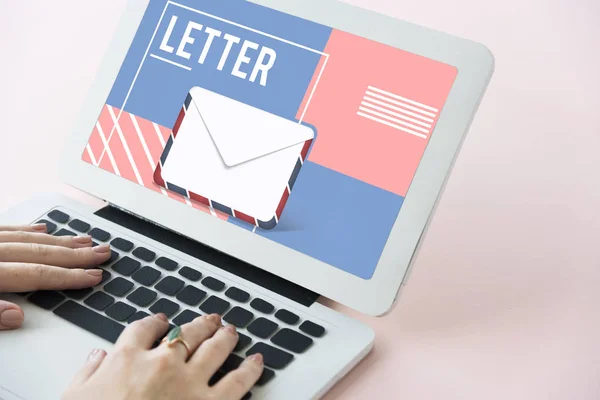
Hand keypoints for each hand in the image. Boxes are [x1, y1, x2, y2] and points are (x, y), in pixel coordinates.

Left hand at [0, 224, 110, 329]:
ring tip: (84, 241)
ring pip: (28, 239)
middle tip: (101, 253)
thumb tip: (16, 316)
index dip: (68, 276)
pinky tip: (43, 229)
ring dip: (59, 241)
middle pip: (40, 253)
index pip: (37, 275)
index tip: (93, 276)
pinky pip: (7, 229)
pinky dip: (28, 230)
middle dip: (76, 255)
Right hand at [63, 313, 263, 399]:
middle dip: (201, 324)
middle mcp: (162, 363)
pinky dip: (250, 370)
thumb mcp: (74, 397)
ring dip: (225, 336)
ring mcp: (189, 382)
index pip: (145, 329)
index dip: (156, 322)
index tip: (162, 321)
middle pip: (187, 333)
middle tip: (210, 320)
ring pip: (215, 348)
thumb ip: (87, 373)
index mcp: (127, 359)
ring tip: (231, 330)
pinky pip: (237, 382)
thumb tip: (97, 357)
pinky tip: (257, 362)